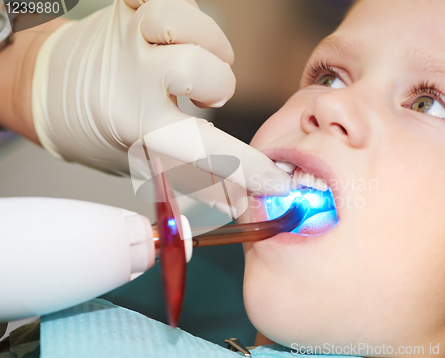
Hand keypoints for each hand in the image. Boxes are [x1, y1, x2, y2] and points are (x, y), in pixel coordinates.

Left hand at [32, 0, 290, 195]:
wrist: (50, 89)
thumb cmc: (100, 129)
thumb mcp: (144, 163)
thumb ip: (195, 180)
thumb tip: (241, 202)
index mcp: (137, 124)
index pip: (202, 148)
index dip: (245, 167)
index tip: (273, 181)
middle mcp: (134, 77)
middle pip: (199, 70)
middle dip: (219, 83)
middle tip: (206, 94)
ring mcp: (130, 37)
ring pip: (187, 23)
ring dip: (210, 42)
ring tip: (199, 56)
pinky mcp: (128, 8)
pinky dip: (183, 9)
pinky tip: (179, 29)